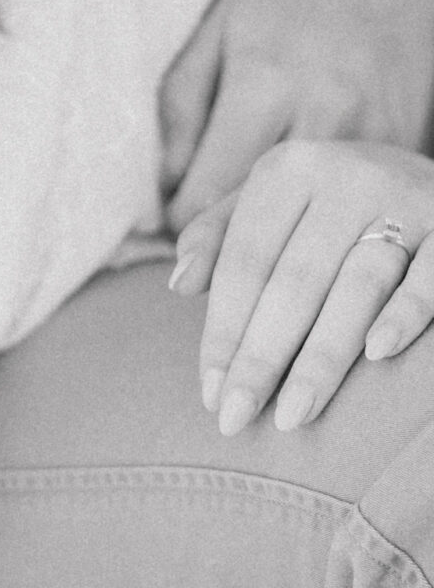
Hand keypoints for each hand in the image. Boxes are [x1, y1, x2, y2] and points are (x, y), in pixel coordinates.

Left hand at [161, 0, 433, 230]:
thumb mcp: (219, 25)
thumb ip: (182, 105)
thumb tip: (164, 187)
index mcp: (265, 82)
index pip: (209, 195)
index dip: (181, 222)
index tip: (171, 222)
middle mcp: (323, 117)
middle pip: (261, 221)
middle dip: (222, 248)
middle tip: (197, 258)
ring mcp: (373, 139)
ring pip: (310, 225)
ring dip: (274, 239)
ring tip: (247, 239)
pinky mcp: (406, 150)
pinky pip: (353, 207)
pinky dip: (322, 216)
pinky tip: (302, 209)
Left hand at [170, 140, 433, 434]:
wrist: (426, 173)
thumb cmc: (331, 203)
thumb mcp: (273, 201)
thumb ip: (220, 236)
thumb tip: (178, 283)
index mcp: (289, 168)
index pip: (244, 260)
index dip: (223, 328)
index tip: (209, 393)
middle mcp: (346, 175)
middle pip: (294, 280)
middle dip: (261, 355)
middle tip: (235, 418)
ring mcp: (405, 199)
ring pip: (358, 285)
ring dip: (323, 356)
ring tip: (292, 414)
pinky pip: (429, 277)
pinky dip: (405, 313)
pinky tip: (377, 355)